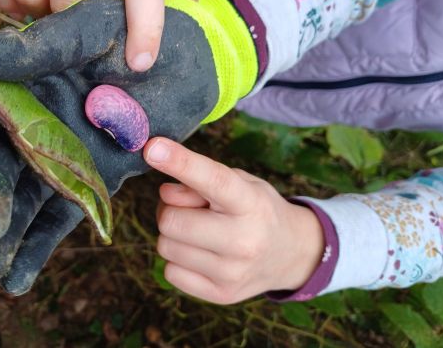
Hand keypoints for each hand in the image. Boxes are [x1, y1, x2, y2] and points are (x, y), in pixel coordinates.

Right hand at [0, 0, 239, 293]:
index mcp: (24, 82)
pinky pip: (63, 218)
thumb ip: (48, 44)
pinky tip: (15, 279)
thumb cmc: (143, 30)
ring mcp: (63, 157)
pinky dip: (39, 248)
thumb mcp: (97, 28)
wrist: (193, 60)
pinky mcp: (94, 182)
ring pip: (23, 201)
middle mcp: (34, 124)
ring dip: (1, 238)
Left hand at [144, 138, 324, 304]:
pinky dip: (177, 260)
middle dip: (169, 210)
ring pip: (165, 246)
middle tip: (186, 208)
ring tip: (197, 230)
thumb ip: (201, 179)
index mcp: (251, 202)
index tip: (152, 148)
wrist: (290, 253)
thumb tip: (165, 193)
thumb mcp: (239, 182)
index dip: (180, 162)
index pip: (212, 179)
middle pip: (172, 221)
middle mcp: (244, 240)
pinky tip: (200, 253)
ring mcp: (232, 272)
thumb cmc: (255, 210)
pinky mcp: (220, 294)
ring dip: (173, 235)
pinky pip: (170, 272)